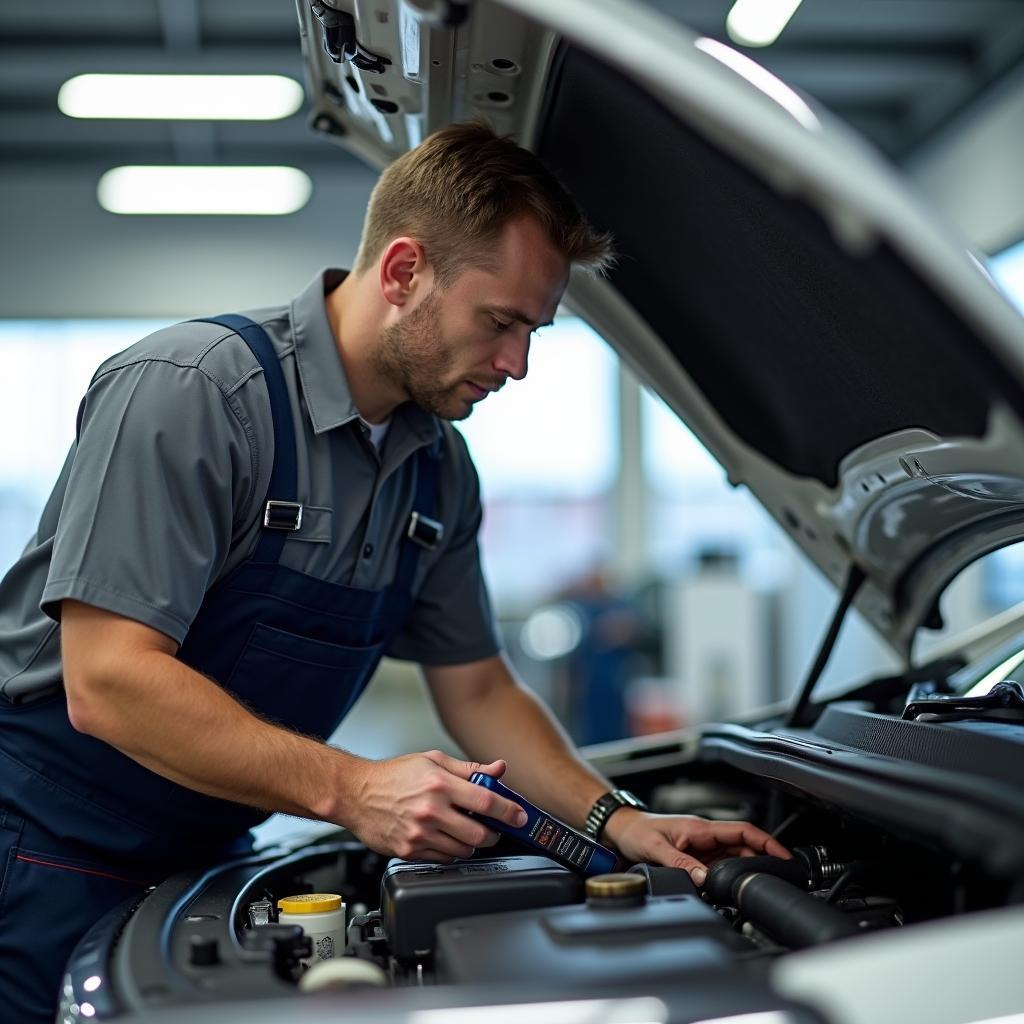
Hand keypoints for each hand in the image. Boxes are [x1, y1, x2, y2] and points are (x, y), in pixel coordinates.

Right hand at [347, 751, 527, 861]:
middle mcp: (431, 810)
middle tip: (492, 829)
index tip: (520, 816)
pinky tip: (444, 838)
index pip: (486, 802)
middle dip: (493, 834)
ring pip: (463, 851)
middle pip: (479, 834)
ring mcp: (419, 834)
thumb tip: (498, 770)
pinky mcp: (409, 851)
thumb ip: (469, 769)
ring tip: (464, 831)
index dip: (509, 811)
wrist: (356, 793)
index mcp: (440, 784)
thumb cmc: (394, 775)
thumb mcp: (432, 760)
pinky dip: (450, 852)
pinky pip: (442, 859)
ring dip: (472, 844)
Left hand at [602, 810, 790, 885]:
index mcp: (701, 829)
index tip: (784, 855)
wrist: (621, 829)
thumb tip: (704, 879)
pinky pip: (719, 867)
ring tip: (761, 885)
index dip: (766, 842)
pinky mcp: (695, 858)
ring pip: (734, 858)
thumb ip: (681, 864)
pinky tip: (732, 889)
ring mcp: (701, 848)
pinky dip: (729, 876)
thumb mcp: (656, 848)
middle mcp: (705, 837)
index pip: (743, 831)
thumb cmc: (637, 831)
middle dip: (764, 859)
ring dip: (747, 869)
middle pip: (744, 847)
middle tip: (781, 878)